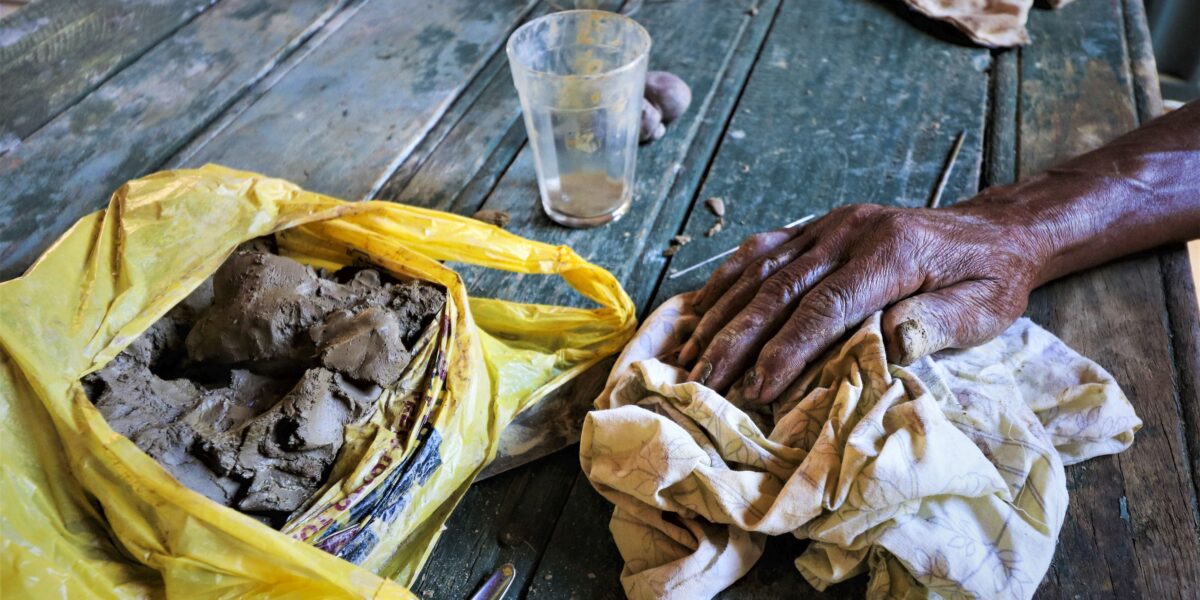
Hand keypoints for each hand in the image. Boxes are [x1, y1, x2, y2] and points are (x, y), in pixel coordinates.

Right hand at [677, 201, 1047, 402]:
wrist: (991, 229)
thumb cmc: (989, 278)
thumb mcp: (985, 308)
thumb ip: (939, 322)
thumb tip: (891, 340)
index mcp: (892, 252)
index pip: (826, 305)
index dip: (787, 348)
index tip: (757, 388)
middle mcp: (850, 231)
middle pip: (779, 289)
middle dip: (736, 340)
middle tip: (705, 383)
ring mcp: (828, 225)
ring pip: (759, 269)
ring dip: (720, 315)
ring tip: (689, 357)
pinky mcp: (816, 226)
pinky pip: (761, 251)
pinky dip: (726, 282)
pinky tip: (700, 311)